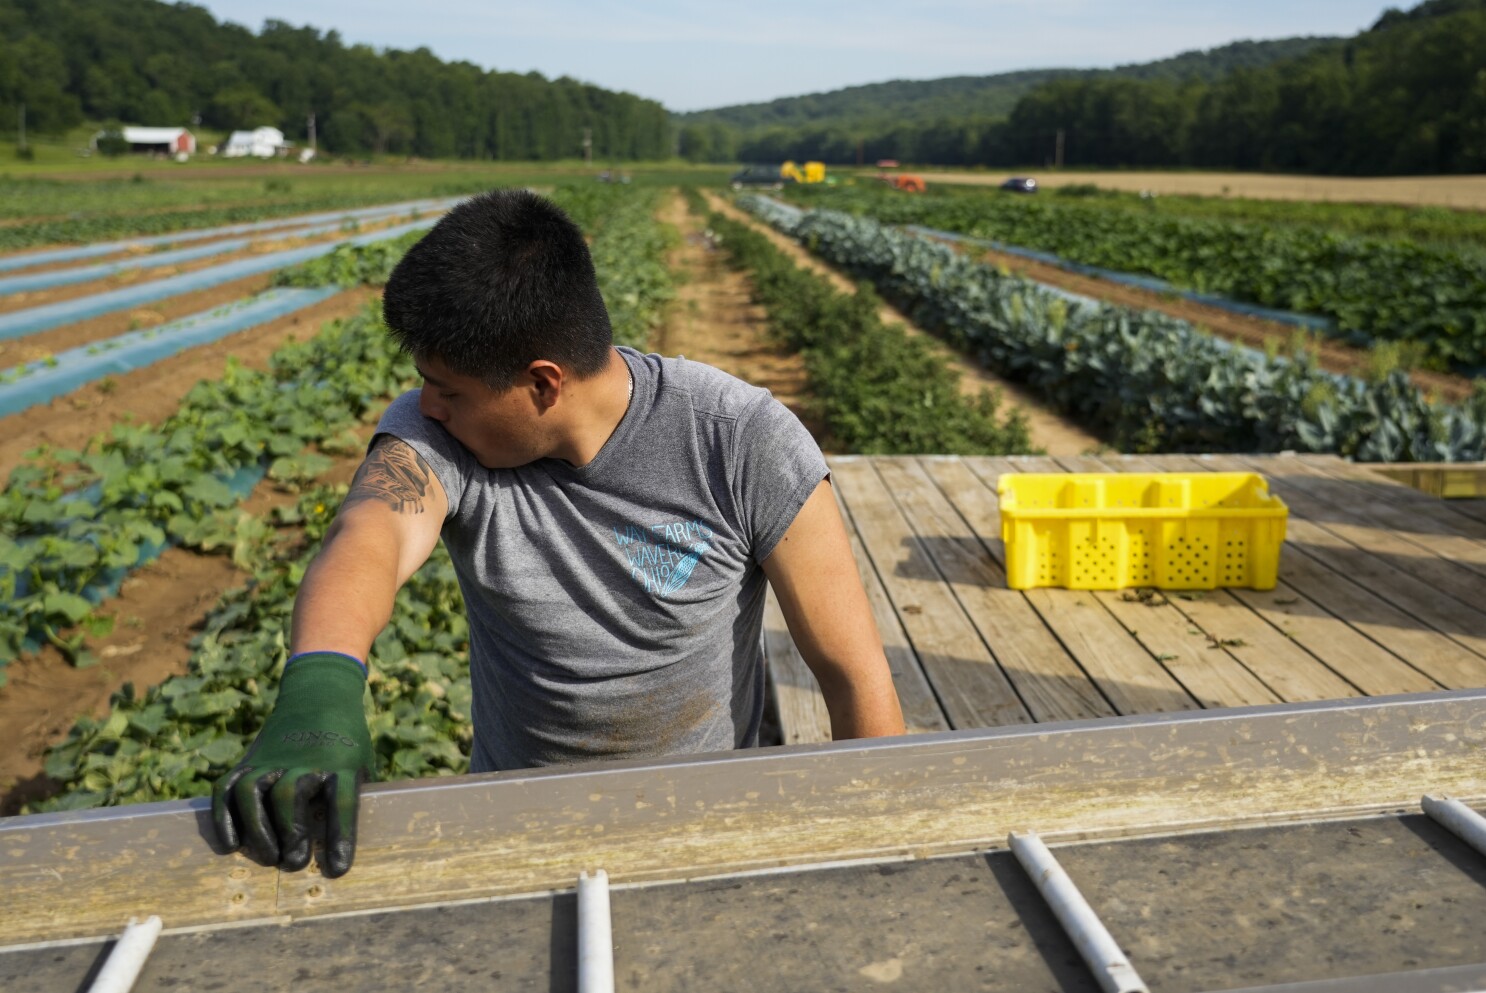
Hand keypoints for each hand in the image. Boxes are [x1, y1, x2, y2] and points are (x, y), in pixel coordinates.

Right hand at [211, 652, 374, 876]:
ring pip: (253, 792)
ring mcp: (272, 759)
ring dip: (257, 829)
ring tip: (268, 859)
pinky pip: (228, 788)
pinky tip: (230, 846)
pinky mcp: (249, 760)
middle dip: (290, 832)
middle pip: (290, 794)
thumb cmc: (348, 742)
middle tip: (294, 863)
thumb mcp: (363, 763)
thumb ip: (355, 796)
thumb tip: (347, 848)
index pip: (343, 801)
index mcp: (342, 762)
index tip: (337, 869)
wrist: (321, 694)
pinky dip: (224, 817)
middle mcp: (303, 760)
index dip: (340, 836)